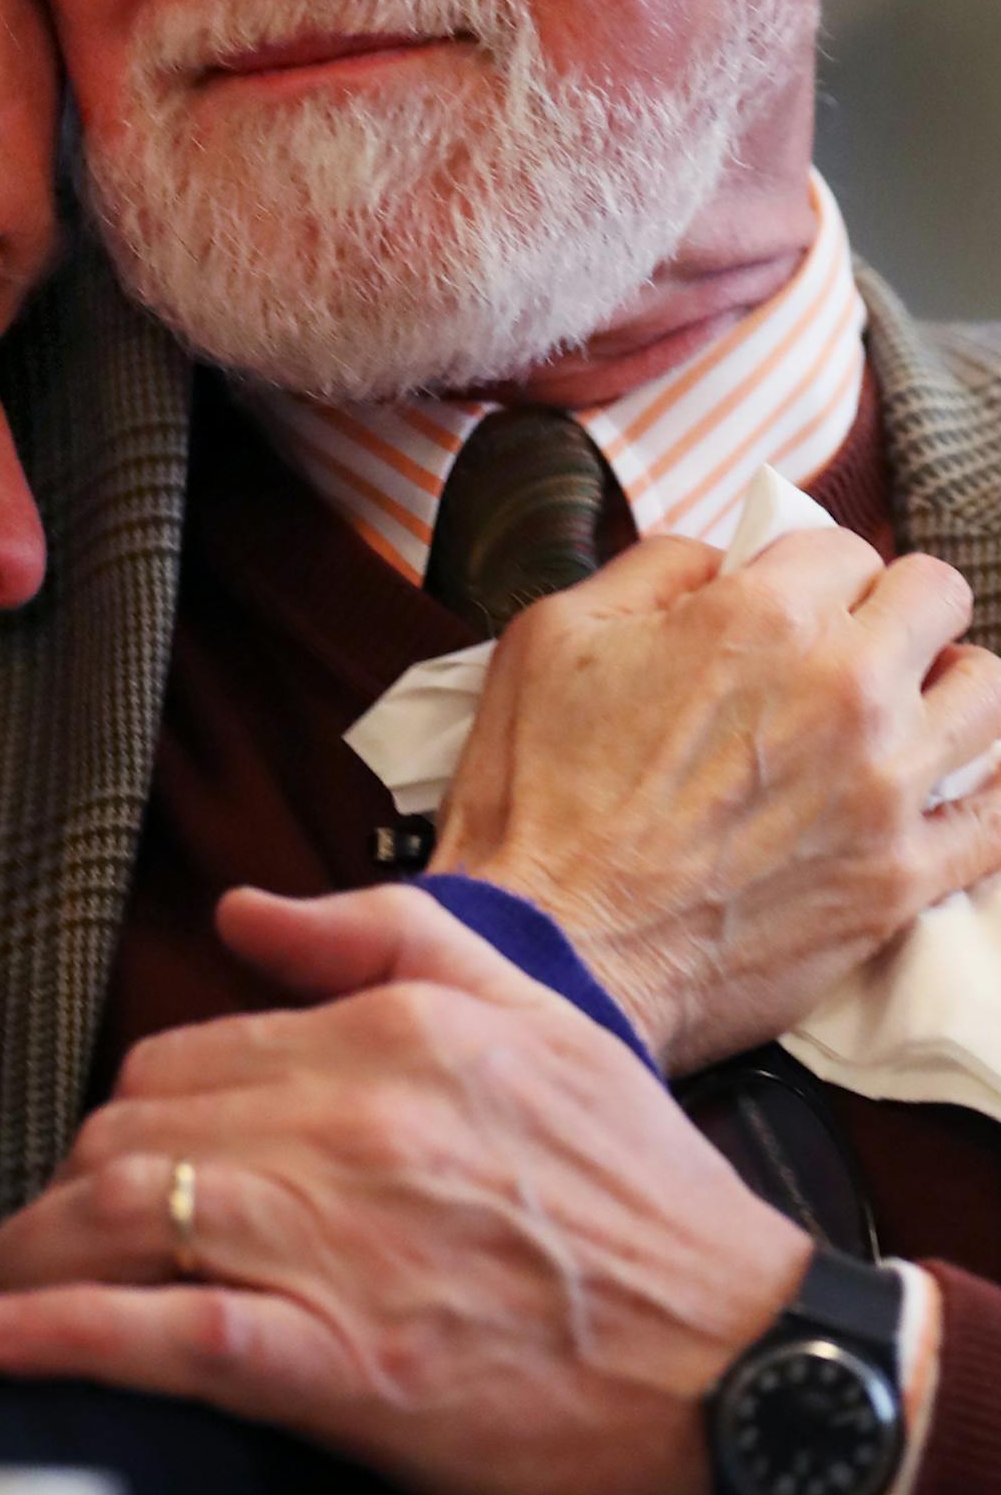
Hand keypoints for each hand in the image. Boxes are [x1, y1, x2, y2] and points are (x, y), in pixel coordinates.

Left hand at [0, 885, 810, 1494]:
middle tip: (52, 1231)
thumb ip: (384, 936)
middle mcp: (351, 1124)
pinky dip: (67, 1335)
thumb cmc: (644, 1201)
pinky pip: (166, 1335)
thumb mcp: (535, 1019)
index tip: (117, 1160)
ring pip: (131, 1214)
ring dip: (40, 1252)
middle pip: (136, 1130)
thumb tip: (242, 909)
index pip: (187, 1055)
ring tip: (4, 1284)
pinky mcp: (343, 1367)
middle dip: (75, 1183)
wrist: (751, 1371)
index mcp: (392, 1036)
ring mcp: (340, 1244)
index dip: (135, 1114)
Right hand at [432, 530, 1000, 1071]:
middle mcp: (845, 688)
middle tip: (844, 643)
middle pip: (937, 598)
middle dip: (890, 607)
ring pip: (986, 694)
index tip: (783, 602)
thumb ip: (651, 570)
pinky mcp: (902, 878)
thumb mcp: (553, 636)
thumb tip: (719, 560)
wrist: (555, 948)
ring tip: (899, 710)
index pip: (843, 546)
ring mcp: (886, 787)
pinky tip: (953, 786)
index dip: (805, 569)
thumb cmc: (538, 794)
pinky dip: (987, 792)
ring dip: (944, 687)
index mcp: (761, 617)